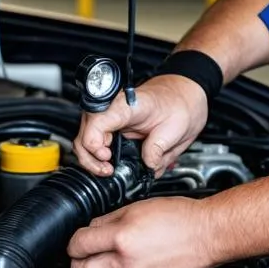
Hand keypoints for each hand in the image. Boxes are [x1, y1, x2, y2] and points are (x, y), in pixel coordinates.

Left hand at [67, 198, 216, 267]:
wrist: (209, 233)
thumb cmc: (181, 216)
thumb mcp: (141, 206)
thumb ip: (111, 219)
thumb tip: (93, 229)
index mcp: (123, 236)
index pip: (79, 245)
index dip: (74, 241)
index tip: (78, 240)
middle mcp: (126, 262)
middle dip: (77, 263)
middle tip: (82, 255)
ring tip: (101, 263)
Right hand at [72, 74, 207, 177]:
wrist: (184, 95)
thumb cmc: (179, 104)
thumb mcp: (176, 128)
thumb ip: (158, 149)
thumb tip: (147, 167)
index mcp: (128, 104)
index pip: (97, 122)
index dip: (95, 144)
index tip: (107, 158)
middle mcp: (113, 109)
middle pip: (84, 134)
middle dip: (91, 158)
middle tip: (108, 171)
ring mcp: (111, 118)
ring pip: (85, 141)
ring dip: (92, 160)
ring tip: (109, 171)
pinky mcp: (114, 127)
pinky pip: (96, 143)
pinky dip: (99, 158)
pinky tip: (112, 166)